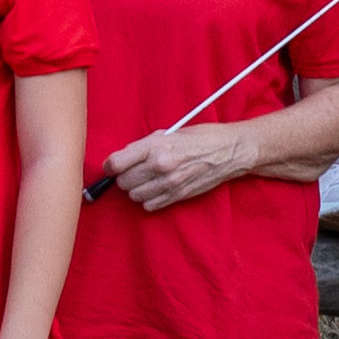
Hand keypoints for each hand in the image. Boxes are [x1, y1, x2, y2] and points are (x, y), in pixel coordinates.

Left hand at [101, 121, 260, 211]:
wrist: (229, 151)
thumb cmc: (201, 138)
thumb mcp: (170, 133)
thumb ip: (145, 145)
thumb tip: (124, 157)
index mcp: (156, 145)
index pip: (116, 163)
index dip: (110, 166)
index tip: (112, 166)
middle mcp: (160, 165)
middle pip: (123, 182)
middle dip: (123, 178)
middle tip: (132, 172)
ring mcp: (169, 183)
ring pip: (134, 196)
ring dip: (136, 189)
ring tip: (146, 180)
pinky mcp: (178, 196)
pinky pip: (150, 205)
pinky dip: (148, 200)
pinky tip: (156, 189)